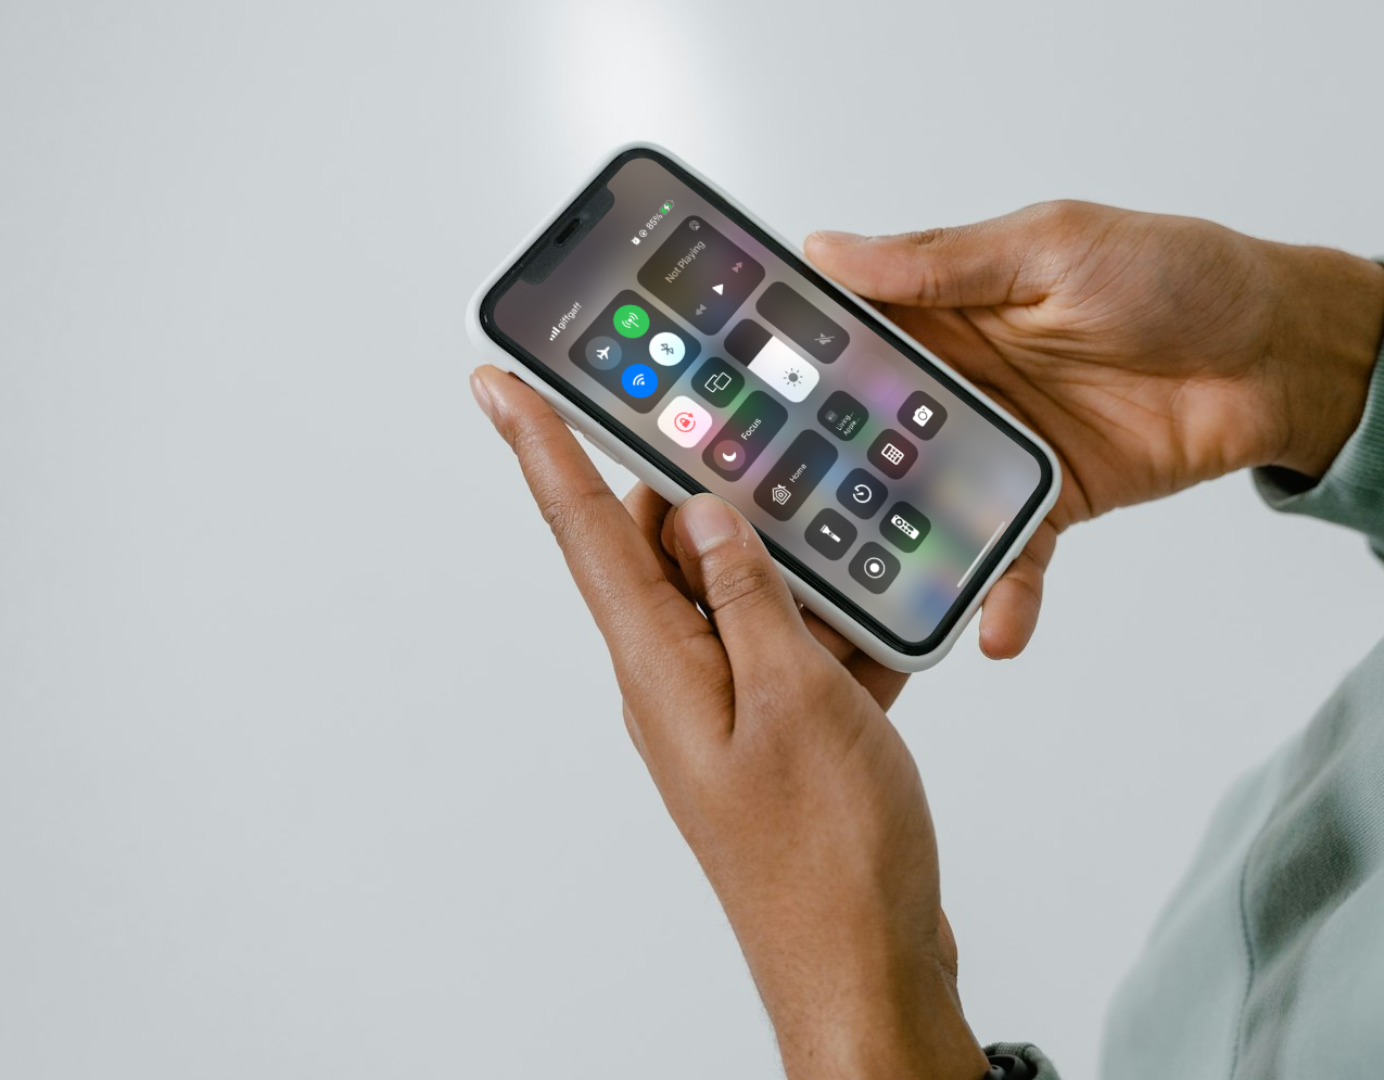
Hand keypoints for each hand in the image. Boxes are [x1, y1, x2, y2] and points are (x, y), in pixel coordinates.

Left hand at [470, 366, 988, 1079]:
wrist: (864, 966)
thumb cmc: (826, 856)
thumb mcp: (797, 698)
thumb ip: (751, 596)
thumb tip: (702, 515)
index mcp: (661, 668)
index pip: (586, 532)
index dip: (541, 449)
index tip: (496, 382)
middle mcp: (678, 682)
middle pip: (667, 551)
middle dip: (703, 485)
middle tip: (733, 421)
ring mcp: (728, 710)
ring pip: (744, 596)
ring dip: (789, 562)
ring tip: (838, 527)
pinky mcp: (777, 736)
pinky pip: (793, 650)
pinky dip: (834, 626)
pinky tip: (886, 613)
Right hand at [807, 203, 1383, 656]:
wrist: (1280, 353)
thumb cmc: (1177, 274)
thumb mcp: (1053, 249)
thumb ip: (945, 263)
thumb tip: (829, 250)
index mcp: (946, 310)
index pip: (844, 339)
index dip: (785, 367)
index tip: (722, 404)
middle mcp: (957, 386)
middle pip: (864, 439)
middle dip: (814, 480)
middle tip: (758, 530)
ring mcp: (999, 453)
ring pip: (920, 510)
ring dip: (888, 551)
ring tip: (854, 602)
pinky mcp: (1049, 506)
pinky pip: (1009, 559)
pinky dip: (1001, 597)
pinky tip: (991, 631)